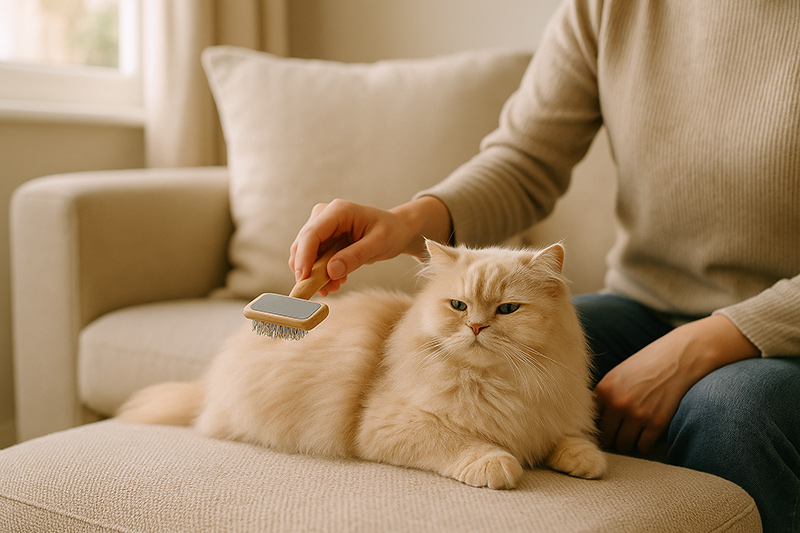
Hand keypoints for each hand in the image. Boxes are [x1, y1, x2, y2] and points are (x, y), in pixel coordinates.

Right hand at [289, 196, 451, 294]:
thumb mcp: (378, 244)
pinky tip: (336, 282)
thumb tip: (330, 271)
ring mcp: (322, 227)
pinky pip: (313, 259)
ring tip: (333, 288)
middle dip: (308, 270)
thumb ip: (355, 256)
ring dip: (314, 274)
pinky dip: (320, 273)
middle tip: (324, 291)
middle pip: (302, 244)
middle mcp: (325, 215)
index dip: (304, 258)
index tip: (304, 279)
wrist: (397, 230)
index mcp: (338, 211)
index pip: (311, 234)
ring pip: (305, 254)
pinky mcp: (323, 239)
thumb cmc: (391, 232)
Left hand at [594, 314, 758, 453]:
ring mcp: (638, 415)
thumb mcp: (617, 375)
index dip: (598, 426)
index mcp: (604, 390)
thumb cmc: (645, 366)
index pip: (592, 420)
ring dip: (627, 443)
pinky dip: (643, 445)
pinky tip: (646, 436)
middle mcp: (618, 404)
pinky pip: (643, 447)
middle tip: (617, 436)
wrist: (677, 358)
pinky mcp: (657, 423)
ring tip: (631, 437)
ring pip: (624, 445)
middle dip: (611, 438)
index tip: (605, 428)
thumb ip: (604, 396)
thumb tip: (594, 421)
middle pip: (606, 436)